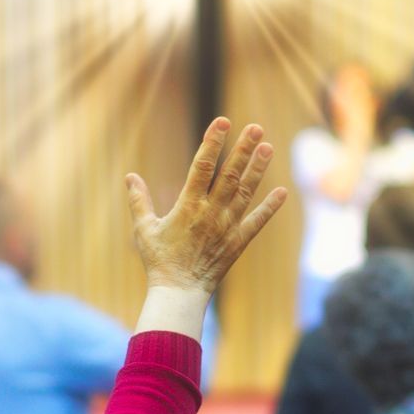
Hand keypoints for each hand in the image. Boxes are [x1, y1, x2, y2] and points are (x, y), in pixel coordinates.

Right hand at [128, 118, 287, 295]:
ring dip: (258, 169)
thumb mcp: (144, 229)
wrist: (179, 292)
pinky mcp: (238, 242)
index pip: (202, 166)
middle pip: (230, 174)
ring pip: (246, 192)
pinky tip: (282, 192)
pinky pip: (257, 221)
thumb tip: (130, 177)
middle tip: (256, 127)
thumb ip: (139, 201)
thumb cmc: (159, 261)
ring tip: (268, 147)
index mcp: (188, 206)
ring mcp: (227, 227)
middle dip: (243, 149)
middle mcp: (211, 212)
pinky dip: (270, 207)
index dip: (213, 142)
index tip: (223, 121)